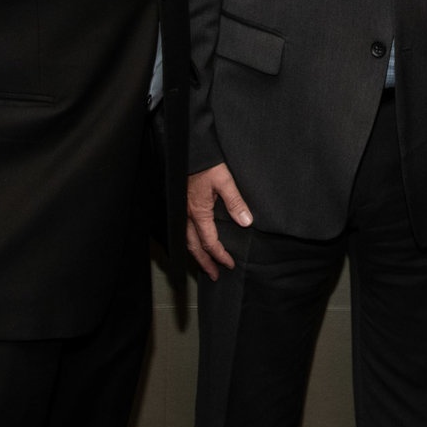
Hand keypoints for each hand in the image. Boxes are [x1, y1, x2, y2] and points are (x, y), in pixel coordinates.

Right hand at [186, 163, 251, 280]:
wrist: (187, 150)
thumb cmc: (205, 163)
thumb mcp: (225, 180)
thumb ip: (235, 202)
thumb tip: (246, 222)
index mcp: (199, 213)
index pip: (210, 242)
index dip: (220, 255)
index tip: (229, 264)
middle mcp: (187, 216)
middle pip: (194, 247)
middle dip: (204, 263)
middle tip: (214, 275)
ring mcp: (182, 211)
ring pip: (186, 240)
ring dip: (196, 254)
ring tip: (205, 264)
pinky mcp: (181, 205)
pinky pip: (184, 230)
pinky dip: (191, 241)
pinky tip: (196, 242)